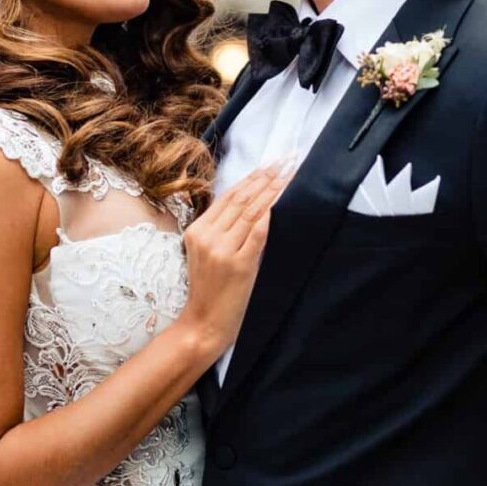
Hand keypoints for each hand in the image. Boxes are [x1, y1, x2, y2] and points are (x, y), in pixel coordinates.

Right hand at [177, 162, 288, 353]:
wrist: (202, 325)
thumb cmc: (209, 292)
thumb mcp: (206, 256)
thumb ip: (222, 232)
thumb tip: (251, 207)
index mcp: (196, 231)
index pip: (228, 197)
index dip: (252, 177)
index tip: (270, 163)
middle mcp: (207, 236)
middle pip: (241, 199)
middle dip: (266, 176)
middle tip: (287, 159)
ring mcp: (222, 250)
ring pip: (251, 211)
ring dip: (273, 189)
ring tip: (290, 174)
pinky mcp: (238, 264)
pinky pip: (259, 232)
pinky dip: (272, 213)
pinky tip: (283, 200)